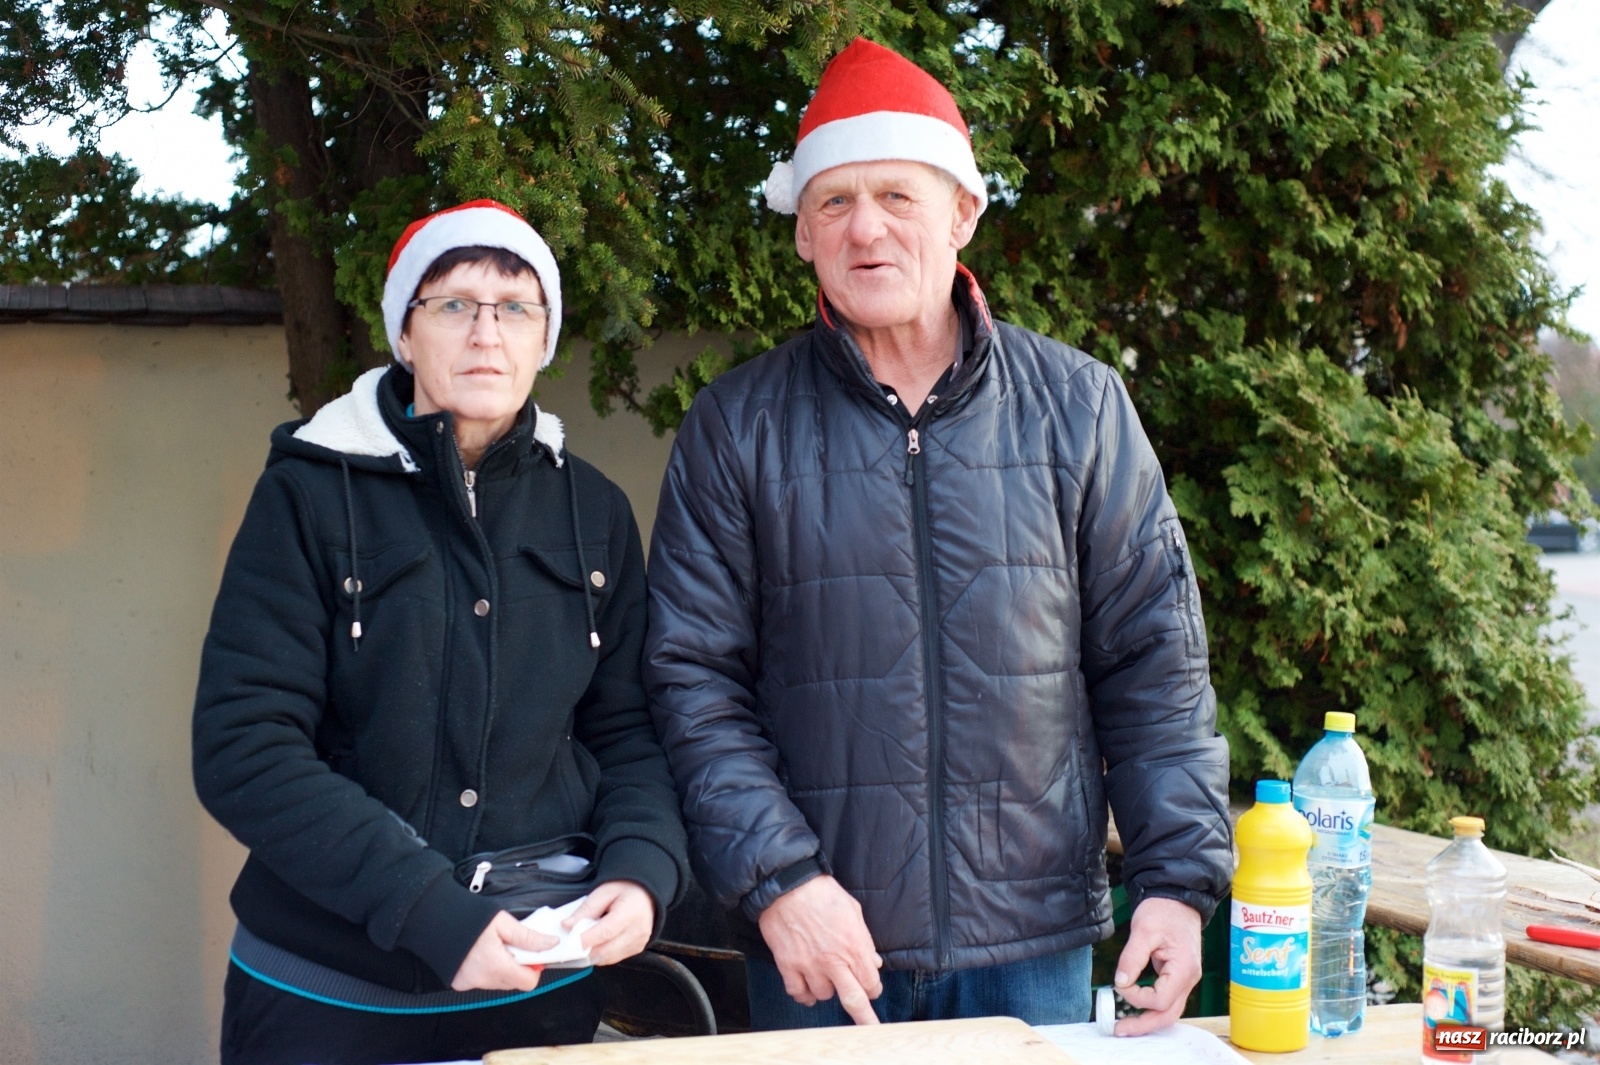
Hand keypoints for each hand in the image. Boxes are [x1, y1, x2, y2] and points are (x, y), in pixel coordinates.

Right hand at [450, 911, 556, 991]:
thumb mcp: (503, 922)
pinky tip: (479, 954)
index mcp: (496, 966)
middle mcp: (482, 979)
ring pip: (498, 982)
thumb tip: (551, 944)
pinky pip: (482, 981)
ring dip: (501, 969)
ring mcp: (470, 983)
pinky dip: (485, 971)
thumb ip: (528, 937)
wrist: (436, 919)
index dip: (534, 969)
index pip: (528, 983)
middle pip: (513, 982)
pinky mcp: (460, 983)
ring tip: (492, 948)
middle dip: (517, 966)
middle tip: (509, 946)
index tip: (531, 955)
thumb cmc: (468, 918)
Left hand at [568, 880, 656, 965]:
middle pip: (606, 950)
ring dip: (592, 953)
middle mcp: (637, 931)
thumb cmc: (626, 889)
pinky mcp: (637, 949)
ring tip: (587, 939)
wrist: (647, 893)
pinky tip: (599, 942)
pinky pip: (614, 958)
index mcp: (630, 912)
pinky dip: (602, 953)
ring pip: (608, 958)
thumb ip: (586, 909)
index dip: (586, 939)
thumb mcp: (604, 891)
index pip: (606, 932)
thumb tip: (567, 925)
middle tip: (573, 943)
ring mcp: (638, 942)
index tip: (570, 940)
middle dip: (585, 950)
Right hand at [757, 874, 882, 1024]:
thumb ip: (864, 939)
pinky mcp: (788, 965)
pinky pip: (798, 993)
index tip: (870, 988)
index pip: (870, 982)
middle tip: (870, 1027)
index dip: (872, 987)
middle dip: (864, 1017)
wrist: (786, 885)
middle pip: (853, 999)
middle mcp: (833, 960)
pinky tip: (808, 990)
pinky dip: (804, 995)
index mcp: (853, 946)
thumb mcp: (853, 910)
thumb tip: (873, 960)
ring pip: (824, 995)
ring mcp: (809, 965)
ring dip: (827, 990)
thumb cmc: (821, 892)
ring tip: (825, 976)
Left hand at [1112, 897, 1203, 1035]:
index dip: (1136, 997)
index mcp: (1184, 969)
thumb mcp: (1143, 930)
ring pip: (1169, 1010)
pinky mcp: (1178, 976)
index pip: (1160, 999)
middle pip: (1168, 1014)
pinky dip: (1151, 1007)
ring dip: (1147, 1019)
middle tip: (1118, 1030)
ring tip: (1124, 1025)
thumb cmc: (1163, 910)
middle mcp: (1189, 979)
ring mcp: (1185, 979)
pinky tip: (1134, 1009)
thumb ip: (1132, 958)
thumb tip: (1120, 982)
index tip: (1120, 983)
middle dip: (1144, 1025)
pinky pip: (1167, 999)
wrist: (1177, 897)